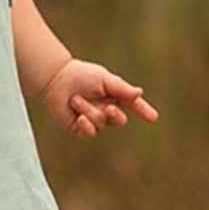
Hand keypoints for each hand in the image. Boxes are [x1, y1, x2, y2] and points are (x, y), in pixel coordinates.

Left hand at [39, 58, 158, 139]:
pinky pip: (89, 134)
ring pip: (100, 123)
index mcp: (114, 96)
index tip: (153, 117)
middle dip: (115, 115)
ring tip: (75, 99)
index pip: (133, 105)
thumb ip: (121, 88)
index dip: (143, 111)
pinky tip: (79, 118)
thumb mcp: (103, 79)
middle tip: (109, 107)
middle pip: (119, 120)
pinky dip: (86, 126)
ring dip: (88, 110)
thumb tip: (139, 93)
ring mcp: (93, 120)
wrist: (55, 80)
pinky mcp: (80, 128)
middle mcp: (105, 109)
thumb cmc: (81, 76)